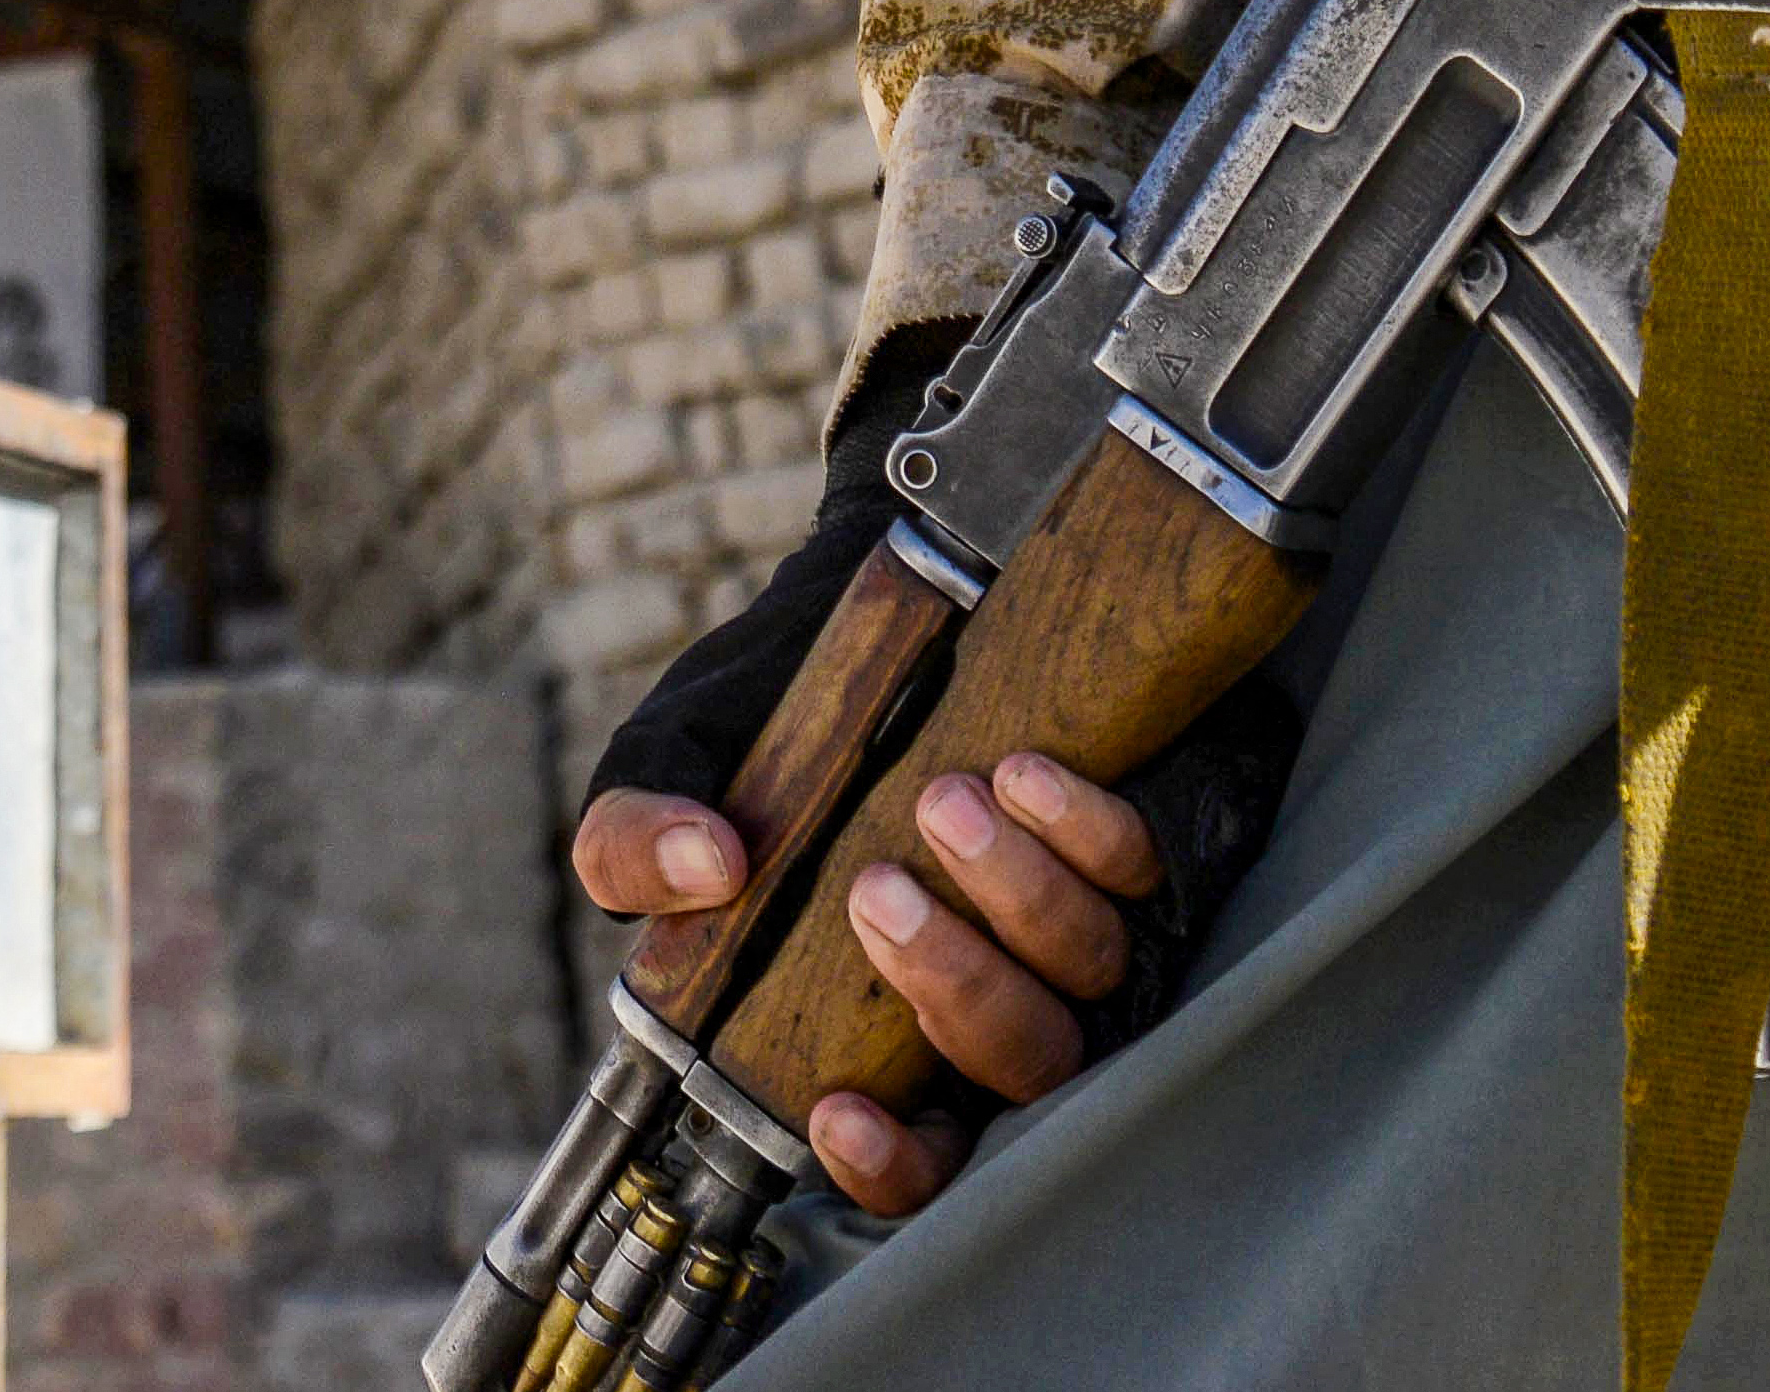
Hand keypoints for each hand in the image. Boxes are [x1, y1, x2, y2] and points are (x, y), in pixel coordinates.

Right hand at [568, 754, 1167, 1211]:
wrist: (853, 605)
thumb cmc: (758, 724)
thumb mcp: (666, 771)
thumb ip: (632, 839)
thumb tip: (701, 869)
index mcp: (879, 1026)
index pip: (920, 1160)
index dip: (892, 1164)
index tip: (840, 1112)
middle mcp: (993, 1000)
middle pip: (1018, 1058)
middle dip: (953, 983)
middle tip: (878, 888)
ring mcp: (1072, 930)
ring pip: (1088, 970)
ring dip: (1018, 894)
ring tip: (943, 802)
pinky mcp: (1126, 847)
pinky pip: (1137, 870)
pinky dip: (1087, 831)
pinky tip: (1021, 775)